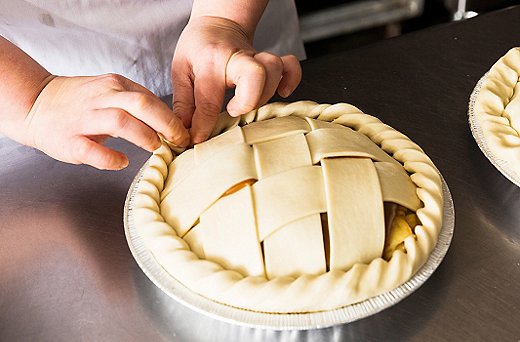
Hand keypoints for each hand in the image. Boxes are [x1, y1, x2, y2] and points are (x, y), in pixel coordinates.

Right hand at [23, 74, 189, 169]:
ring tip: (157, 147)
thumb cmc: (81, 101)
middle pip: (141, 105)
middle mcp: (101, 97)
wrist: (35, 103)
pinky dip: (110, 157)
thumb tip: (171, 122)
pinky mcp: (69, 139)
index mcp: (114, 85)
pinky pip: (92, 149)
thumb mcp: (111, 92)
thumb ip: (137, 103)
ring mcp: (84, 118)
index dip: (172, 118)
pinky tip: (122, 161)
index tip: (185, 133)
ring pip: (120, 121)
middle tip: (180, 140)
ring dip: (144, 136)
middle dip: (166, 124)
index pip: (150, 98)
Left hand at [172, 16, 301, 143]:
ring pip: (274, 71)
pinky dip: (291, 80)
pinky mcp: (270, 61)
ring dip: (265, 94)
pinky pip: (290, 66)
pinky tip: (282, 92)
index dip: (203, 126)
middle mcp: (237, 57)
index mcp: (210, 61)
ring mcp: (257, 58)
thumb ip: (184, 103)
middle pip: (255, 75)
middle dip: (247, 101)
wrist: (217, 22)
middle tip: (233, 110)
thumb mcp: (181, 71)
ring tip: (248, 104)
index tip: (198, 139)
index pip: (209, 100)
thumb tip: (185, 132)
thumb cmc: (198, 47)